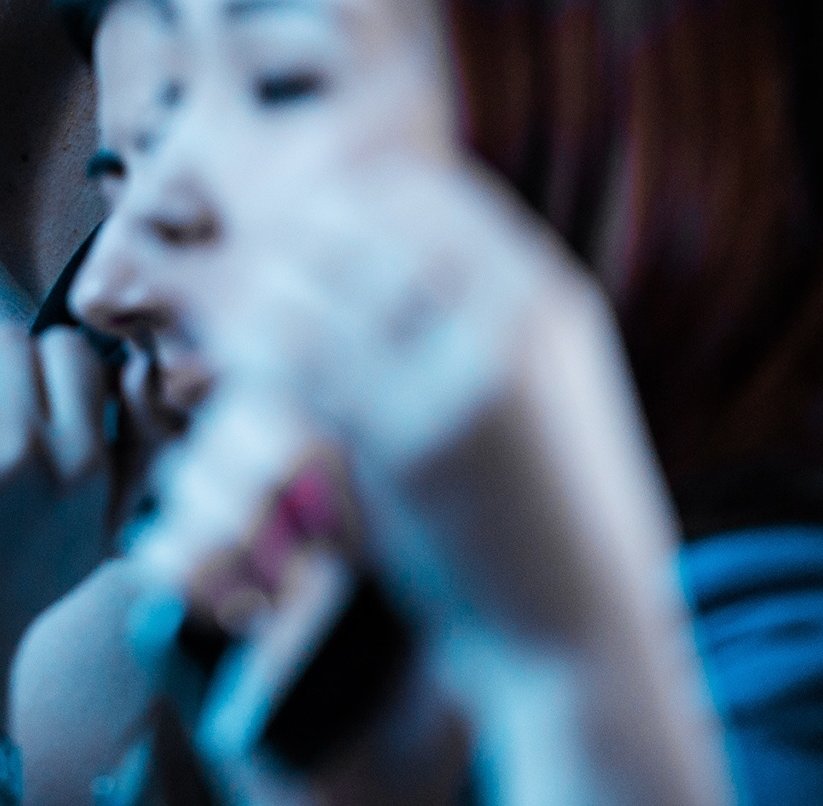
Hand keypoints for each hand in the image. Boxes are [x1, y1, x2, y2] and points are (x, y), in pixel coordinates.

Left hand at [192, 156, 728, 805]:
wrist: (583, 633)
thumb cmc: (540, 507)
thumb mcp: (541, 383)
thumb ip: (476, 308)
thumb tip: (375, 224)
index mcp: (544, 290)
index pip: (413, 190)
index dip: (336, 205)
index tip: (294, 239)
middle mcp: (513, 316)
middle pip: (353, 227)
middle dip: (285, 253)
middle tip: (247, 291)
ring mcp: (467, 376)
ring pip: (312, 290)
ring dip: (260, 309)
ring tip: (239, 339)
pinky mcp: (416, 446)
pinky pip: (302, 369)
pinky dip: (257, 368)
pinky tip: (244, 389)